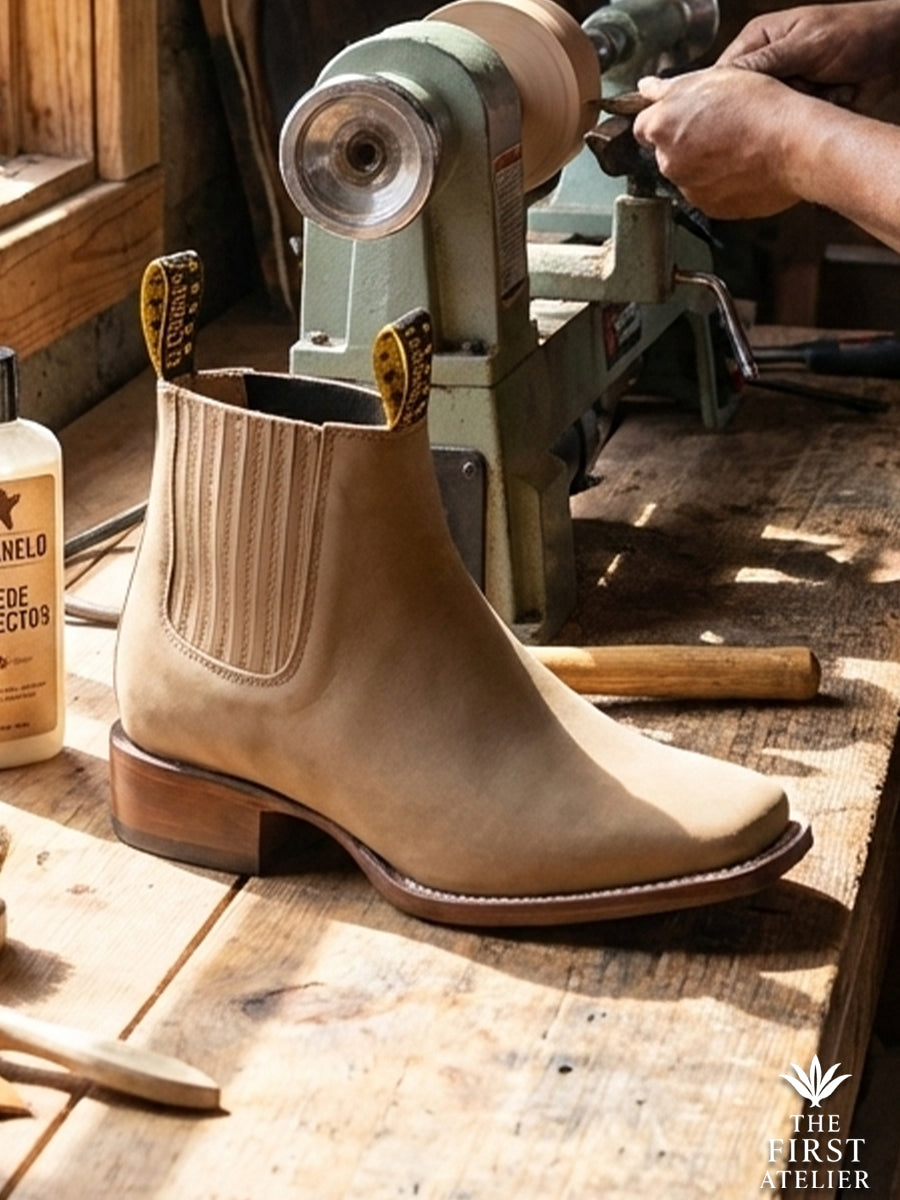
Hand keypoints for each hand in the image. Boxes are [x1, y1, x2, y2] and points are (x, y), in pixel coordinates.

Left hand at [633, 69, 806, 219]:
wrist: (793, 144)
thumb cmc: (757, 107)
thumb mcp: (712, 77)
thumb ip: (669, 88)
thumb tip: (646, 89)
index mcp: (661, 128)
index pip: (644, 126)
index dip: (667, 117)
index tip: (687, 114)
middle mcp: (669, 163)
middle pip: (667, 152)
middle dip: (686, 142)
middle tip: (720, 126)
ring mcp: (690, 190)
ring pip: (690, 174)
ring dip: (704, 164)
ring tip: (738, 146)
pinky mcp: (713, 209)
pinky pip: (711, 194)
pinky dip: (722, 183)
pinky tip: (745, 165)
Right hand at [718, 2, 899, 109]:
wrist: (893, 54)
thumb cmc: (857, 32)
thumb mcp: (807, 42)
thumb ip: (767, 61)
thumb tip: (726, 79)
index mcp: (759, 40)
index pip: (724, 74)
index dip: (724, 95)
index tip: (735, 108)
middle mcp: (767, 66)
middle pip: (744, 102)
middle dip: (768, 104)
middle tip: (798, 88)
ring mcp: (783, 89)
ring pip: (767, 118)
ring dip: (793, 110)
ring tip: (818, 89)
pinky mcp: (798, 110)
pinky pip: (789, 127)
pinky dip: (806, 121)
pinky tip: (825, 100)